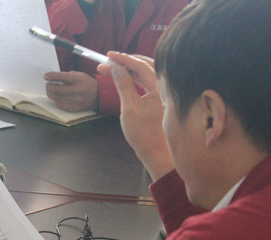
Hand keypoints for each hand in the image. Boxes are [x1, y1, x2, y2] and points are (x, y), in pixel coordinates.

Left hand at [44, 71, 98, 112]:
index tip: (45, 76)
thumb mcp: (78, 75)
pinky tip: (58, 97)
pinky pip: (60, 105)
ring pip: (56, 98)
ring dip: (50, 94)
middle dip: (48, 87)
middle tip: (47, 85)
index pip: (61, 77)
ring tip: (50, 91)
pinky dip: (57, 100)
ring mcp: (76, 101)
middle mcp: (77, 91)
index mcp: (78, 80)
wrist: (99, 95)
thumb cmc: (86, 83)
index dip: (51, 76)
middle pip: (56, 90)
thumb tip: (52, 78)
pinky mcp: (75, 108)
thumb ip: (66, 76)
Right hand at [98, 52, 173, 180]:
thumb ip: (123, 85)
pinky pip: (148, 81)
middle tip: (106, 63)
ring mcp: (163, 92)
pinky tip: (124, 78)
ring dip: (129, 69)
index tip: (108, 56)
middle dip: (124, 62)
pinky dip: (135, 78)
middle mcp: (164, 86)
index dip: (122, 59)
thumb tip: (115, 68)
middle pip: (144, 65)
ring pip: (146, 72)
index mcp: (160, 87)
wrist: (157, 152)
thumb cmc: (144, 134)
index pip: (139, 65)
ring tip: (112, 69)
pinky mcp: (160, 97)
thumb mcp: (129, 108)